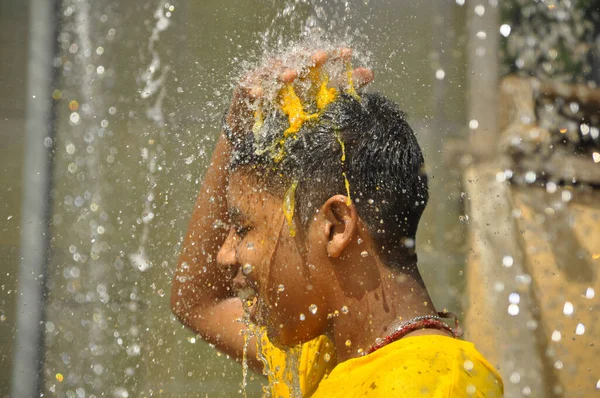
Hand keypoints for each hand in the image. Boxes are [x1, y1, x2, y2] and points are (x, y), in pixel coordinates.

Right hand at [224, 47, 373, 139]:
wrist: (258, 149)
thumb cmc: (292, 126)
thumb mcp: (320, 111)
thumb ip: (342, 91)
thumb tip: (370, 73)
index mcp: (305, 76)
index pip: (319, 60)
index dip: (334, 55)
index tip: (349, 53)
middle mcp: (285, 74)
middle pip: (296, 61)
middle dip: (308, 58)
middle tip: (321, 57)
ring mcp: (264, 82)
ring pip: (271, 70)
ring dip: (280, 71)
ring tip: (290, 76)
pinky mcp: (243, 93)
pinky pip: (245, 87)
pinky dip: (252, 88)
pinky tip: (259, 94)